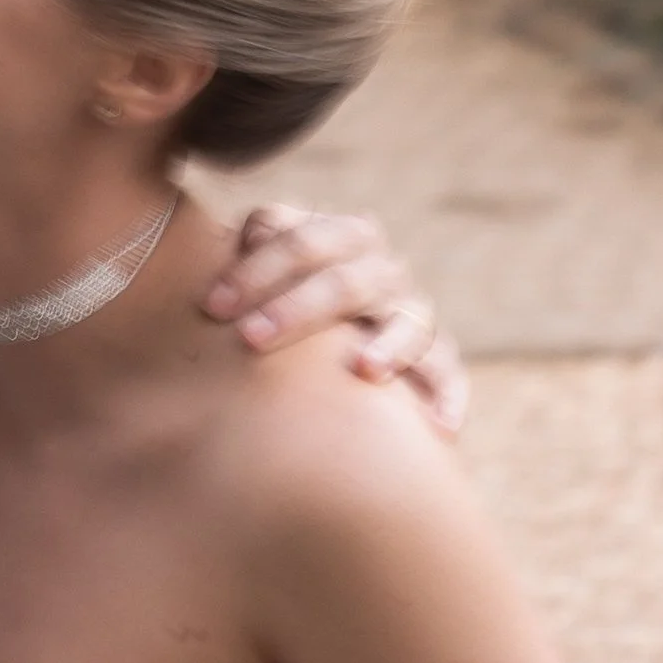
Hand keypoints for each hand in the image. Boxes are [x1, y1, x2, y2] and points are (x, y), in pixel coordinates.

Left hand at [201, 206, 466, 431]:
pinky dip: (448, 395)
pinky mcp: (436, 359)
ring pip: (410, 320)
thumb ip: (253, 249)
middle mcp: (382, 271)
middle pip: (349, 280)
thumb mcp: (260, 276)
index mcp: (341, 238)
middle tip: (251, 338)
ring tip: (365, 370)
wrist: (325, 351)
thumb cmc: (275, 305)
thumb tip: (247, 235)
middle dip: (298, 307)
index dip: (258, 267)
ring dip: (387, 345)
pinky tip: (439, 426)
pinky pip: (449, 372)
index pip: (304, 239)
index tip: (213, 306)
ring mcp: (411, 314)